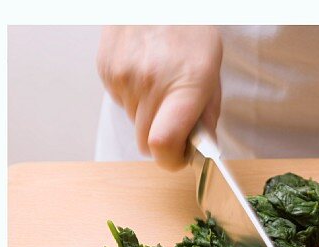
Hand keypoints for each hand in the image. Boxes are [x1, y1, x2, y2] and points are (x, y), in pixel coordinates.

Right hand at [97, 26, 221, 169]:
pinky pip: (121, 103)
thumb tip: (200, 151)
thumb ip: (207, 119)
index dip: (171, 160)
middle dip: (162, 139)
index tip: (179, 156)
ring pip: (133, 122)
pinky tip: (145, 75)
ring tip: (161, 87)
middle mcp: (150, 83)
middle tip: (176, 120)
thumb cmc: (190, 37)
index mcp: (184, 87)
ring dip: (148, 115)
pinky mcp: (106, 70)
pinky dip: (134, 98)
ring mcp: (123, 76)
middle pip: (146, 142)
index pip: (162, 144)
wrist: (158, 3)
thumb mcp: (212, 78)